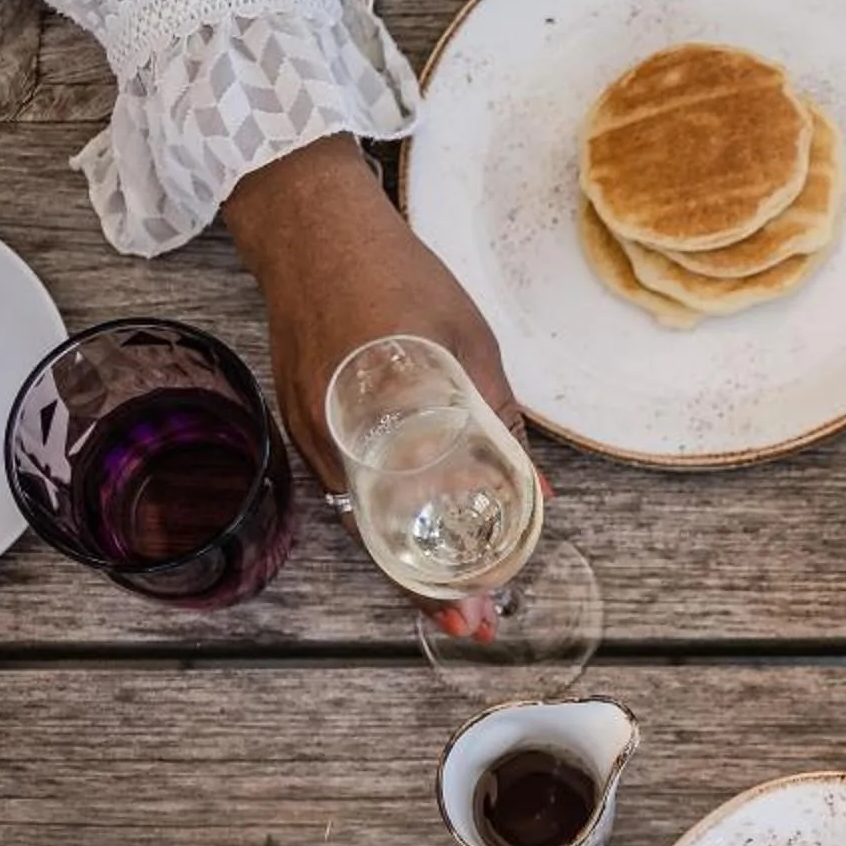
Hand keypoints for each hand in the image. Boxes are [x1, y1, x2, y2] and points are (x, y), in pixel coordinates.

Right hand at [223, 137, 522, 637]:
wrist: (309, 222)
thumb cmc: (393, 273)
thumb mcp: (467, 344)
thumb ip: (501, 420)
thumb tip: (540, 492)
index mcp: (362, 425)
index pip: (395, 533)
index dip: (434, 584)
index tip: (470, 616)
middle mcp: (326, 441)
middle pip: (376, 538)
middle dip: (426, 587)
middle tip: (474, 623)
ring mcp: (308, 431)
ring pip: (361, 516)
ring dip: (407, 557)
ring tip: (455, 594)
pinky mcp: (306, 417)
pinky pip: (346, 485)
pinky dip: (384, 515)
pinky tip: (418, 529)